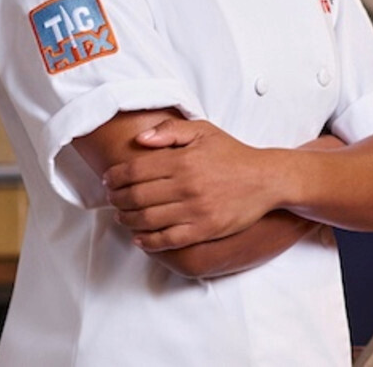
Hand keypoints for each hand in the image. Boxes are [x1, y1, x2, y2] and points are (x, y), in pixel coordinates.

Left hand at [103, 118, 271, 250]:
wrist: (265, 179)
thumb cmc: (231, 153)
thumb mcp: (203, 130)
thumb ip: (169, 130)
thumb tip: (140, 139)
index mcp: (183, 160)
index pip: (136, 170)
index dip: (116, 176)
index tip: (108, 179)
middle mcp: (186, 186)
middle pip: (137, 196)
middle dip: (116, 198)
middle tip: (110, 198)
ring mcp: (195, 210)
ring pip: (148, 219)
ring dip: (127, 219)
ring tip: (121, 215)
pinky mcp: (204, 230)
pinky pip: (168, 240)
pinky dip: (148, 241)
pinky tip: (139, 238)